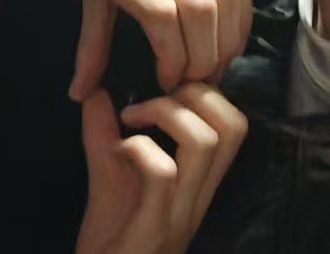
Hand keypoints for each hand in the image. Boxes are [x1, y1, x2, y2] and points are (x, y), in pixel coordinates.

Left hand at [71, 0, 251, 98]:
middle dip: (202, 59)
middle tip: (192, 82)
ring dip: (226, 43)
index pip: (160, 16)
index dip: (171, 57)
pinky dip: (242, 19)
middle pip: (199, 12)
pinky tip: (230, 40)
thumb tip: (80, 93)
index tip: (167, 81)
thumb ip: (92, 40)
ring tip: (212, 66)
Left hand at [76, 84, 247, 253]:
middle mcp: (198, 198)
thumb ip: (102, 135)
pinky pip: (163, 173)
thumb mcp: (107, 180)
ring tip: (132, 118)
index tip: (166, 89)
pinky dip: (140, 147)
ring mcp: (179, 215)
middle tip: (154, 98)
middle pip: (233, 126)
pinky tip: (120, 150)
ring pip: (204, 142)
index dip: (209, 93)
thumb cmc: (109, 241)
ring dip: (167, 113)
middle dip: (196, 93)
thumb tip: (95, 92)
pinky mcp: (154, 231)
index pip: (234, 126)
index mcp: (197, 185)